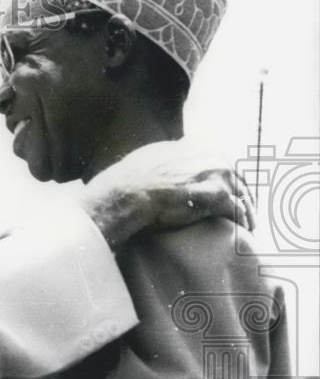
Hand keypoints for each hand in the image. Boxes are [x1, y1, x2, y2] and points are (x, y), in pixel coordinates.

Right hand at [80, 139, 254, 250]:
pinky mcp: (217, 196)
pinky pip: (239, 212)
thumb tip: (177, 151)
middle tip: (248, 214)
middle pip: (241, 180)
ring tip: (249, 227)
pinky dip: (243, 223)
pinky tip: (244, 232)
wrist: (128, 194)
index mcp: (201, 145)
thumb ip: (172, 153)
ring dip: (248, 212)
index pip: (227, 164)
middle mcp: (213, 156)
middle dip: (245, 197)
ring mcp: (217, 175)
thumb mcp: (154, 155)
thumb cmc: (133, 178)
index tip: (233, 194)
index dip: (231, 181)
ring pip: (244, 197)